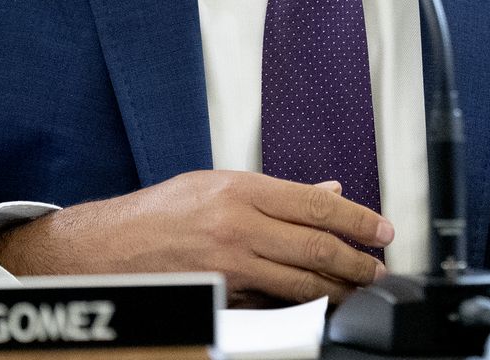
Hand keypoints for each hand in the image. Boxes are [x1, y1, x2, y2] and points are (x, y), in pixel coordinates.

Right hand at [0, 171, 392, 305]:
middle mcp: (237, 226)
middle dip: (355, 260)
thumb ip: (274, 192)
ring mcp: (229, 266)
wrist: (107, 249)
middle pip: (316, 245)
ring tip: (357, 289)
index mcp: (239, 189)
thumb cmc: (158, 213)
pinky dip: (298, 305)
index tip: (382, 228)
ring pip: (300, 281)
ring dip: (335, 288)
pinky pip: (271, 303)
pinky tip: (316, 305)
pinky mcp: (221, 297)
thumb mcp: (216, 184)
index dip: (357, 218)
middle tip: (378, 267)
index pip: (315, 203)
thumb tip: (326, 191)